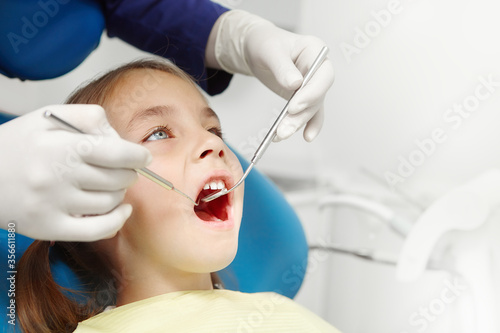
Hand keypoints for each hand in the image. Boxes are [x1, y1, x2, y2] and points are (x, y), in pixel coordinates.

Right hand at [0, 105, 151, 240]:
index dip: (138, 156)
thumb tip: (120, 139)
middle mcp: (58, 177)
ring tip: (109, 184)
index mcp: (60, 146)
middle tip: (122, 169)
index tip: (144, 157)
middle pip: (118, 179)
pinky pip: (98, 230)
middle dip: (128, 172)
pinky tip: (122, 210)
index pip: (116, 154)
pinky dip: (117, 221)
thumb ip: (90, 118)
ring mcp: (54, 205)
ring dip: (119, 193)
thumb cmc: (18, 144)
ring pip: (111, 202)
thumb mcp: (49, 117)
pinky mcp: (49, 228)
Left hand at [213, 10, 334, 141]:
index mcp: (315, 51)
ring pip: (310, 109)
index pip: (323, 76)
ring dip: (296, 123)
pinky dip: (307, 126)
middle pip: (317, 96)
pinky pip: (310, 114)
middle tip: (283, 128)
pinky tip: (306, 137)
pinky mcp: (304, 97)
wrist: (257, 49)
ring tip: (280, 134)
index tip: (293, 107)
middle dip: (300, 115)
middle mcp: (318, 69)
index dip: (311, 93)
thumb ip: (282, 67)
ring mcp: (312, 85)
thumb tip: (295, 85)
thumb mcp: (270, 51)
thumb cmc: (265, 43)